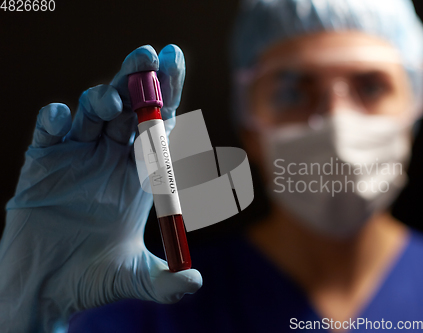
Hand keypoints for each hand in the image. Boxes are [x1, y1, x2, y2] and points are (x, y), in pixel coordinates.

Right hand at [0, 45, 201, 332]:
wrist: (44, 289)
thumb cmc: (91, 281)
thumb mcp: (134, 280)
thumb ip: (164, 282)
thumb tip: (195, 282)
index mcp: (140, 175)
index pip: (159, 125)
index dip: (168, 93)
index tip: (174, 61)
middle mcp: (111, 159)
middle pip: (129, 108)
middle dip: (139, 80)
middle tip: (149, 56)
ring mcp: (77, 157)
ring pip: (92, 112)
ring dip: (102, 98)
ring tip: (113, 102)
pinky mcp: (43, 163)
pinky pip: (49, 130)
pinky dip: (57, 119)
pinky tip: (64, 118)